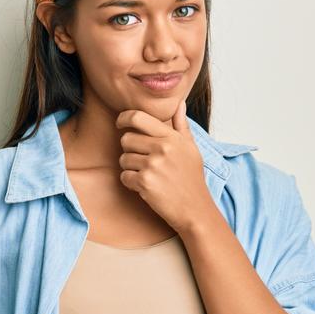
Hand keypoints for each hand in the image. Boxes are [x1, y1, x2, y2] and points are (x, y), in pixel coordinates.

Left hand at [115, 99, 215, 233]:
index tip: (120, 123)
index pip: (138, 117)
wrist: (195, 209)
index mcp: (171, 138)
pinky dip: (130, 183)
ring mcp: (153, 165)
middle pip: (126, 139)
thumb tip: (179, 104)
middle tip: (142, 161)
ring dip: (130, 168)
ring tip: (147, 175)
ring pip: (123, 159)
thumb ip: (181, 126)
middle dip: (129, 150)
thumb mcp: (191, 149)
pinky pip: (124, 176)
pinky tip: (145, 186)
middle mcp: (162, 148)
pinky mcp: (145, 182)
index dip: (123, 118)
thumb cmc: (192, 179)